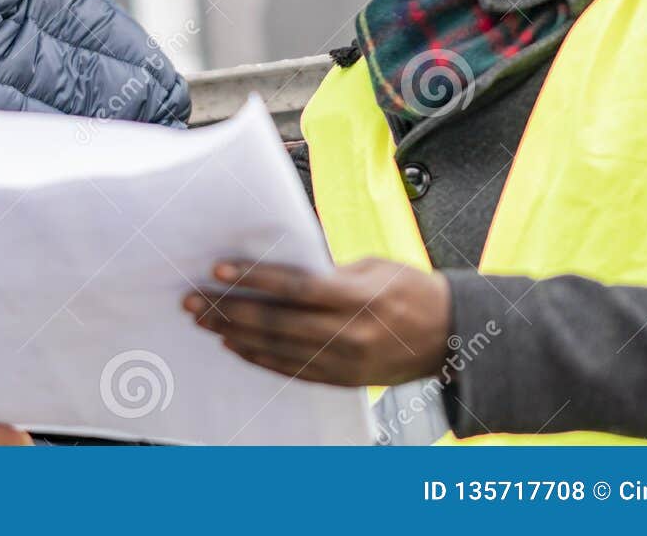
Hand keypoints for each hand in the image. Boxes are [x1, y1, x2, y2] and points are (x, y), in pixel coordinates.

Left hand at [184, 257, 451, 386]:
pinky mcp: (344, 379)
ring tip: (205, 321)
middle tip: (194, 301)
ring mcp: (347, 361)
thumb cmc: (411, 289)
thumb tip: (279, 266)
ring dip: (236, 335)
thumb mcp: (373, 267)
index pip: (296, 288)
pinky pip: (293, 371)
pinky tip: (235, 346)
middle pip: (278, 322)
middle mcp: (350, 333)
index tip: (218, 271)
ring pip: (279, 349)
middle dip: (231, 311)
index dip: (254, 280)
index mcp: (358, 297)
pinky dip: (260, 358)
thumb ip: (327, 270)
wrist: (451, 335)